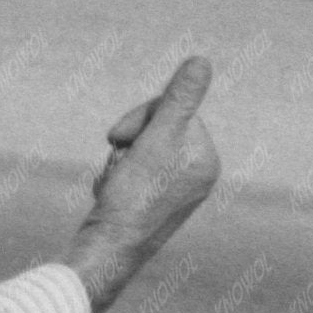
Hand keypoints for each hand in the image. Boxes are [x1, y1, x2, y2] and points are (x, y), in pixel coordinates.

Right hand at [61, 56, 219, 312]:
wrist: (105, 252)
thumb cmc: (131, 198)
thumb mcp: (156, 138)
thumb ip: (179, 98)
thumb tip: (201, 60)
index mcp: (206, 160)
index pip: (172, 111)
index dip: (140, 119)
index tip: (121, 138)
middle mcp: (196, 177)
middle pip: (156, 130)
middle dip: (129, 142)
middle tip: (117, 162)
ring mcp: (174, 194)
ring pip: (138, 151)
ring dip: (118, 160)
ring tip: (113, 184)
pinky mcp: (149, 207)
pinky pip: (130, 174)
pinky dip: (113, 178)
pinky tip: (109, 196)